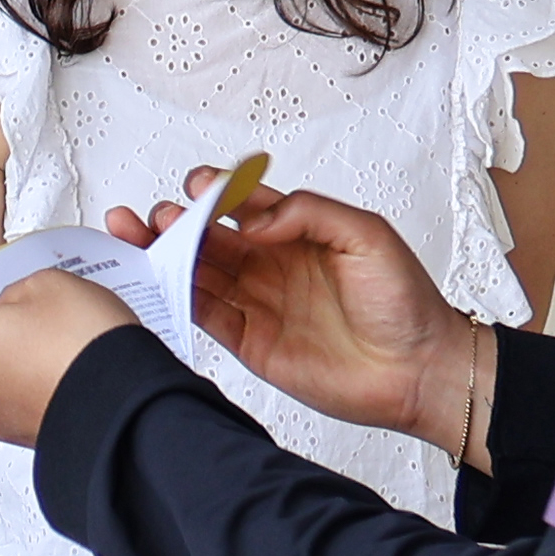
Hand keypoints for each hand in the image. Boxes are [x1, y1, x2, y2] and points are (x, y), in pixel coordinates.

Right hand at [152, 172, 496, 454]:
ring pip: (196, 272)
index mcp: (295, 232)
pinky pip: (204, 314)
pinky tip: (157, 279)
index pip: (241, 203)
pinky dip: (176, 296)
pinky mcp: (250, 342)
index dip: (214, 190)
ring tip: (136, 237)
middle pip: (206, 236)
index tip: (199, 186)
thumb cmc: (405, 303)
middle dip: (175, 221)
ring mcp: (257, 303)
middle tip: (160, 217)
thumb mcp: (366, 234)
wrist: (419, 369)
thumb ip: (307, 212)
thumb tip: (253, 215)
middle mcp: (269, 264)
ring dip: (163, 254)